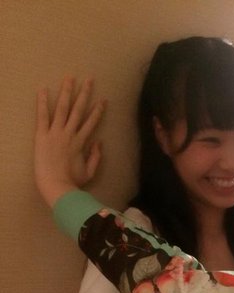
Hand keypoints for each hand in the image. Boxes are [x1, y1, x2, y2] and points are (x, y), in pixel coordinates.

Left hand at [34, 77, 104, 206]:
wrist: (56, 185)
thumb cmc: (72, 182)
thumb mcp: (90, 172)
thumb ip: (95, 156)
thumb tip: (99, 142)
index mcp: (81, 142)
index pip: (91, 122)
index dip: (98, 110)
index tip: (103, 100)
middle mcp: (70, 133)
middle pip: (79, 110)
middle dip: (84, 94)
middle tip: (88, 79)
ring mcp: (56, 132)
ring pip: (63, 108)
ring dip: (66, 92)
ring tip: (69, 78)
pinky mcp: (42, 135)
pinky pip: (42, 116)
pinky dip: (43, 102)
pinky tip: (43, 89)